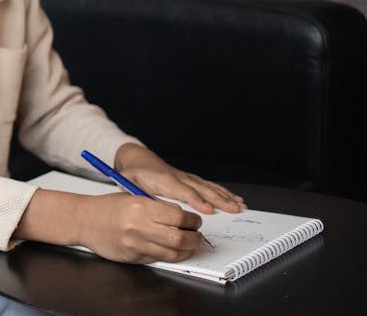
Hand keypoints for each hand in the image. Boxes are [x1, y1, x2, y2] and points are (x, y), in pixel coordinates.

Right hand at [75, 191, 205, 263]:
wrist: (84, 220)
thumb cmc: (107, 207)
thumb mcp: (133, 197)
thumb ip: (157, 206)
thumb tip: (182, 216)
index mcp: (140, 207)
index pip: (179, 217)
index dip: (193, 221)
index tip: (195, 221)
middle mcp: (139, 226)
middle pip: (180, 238)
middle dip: (195, 238)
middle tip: (197, 235)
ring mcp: (136, 244)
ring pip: (173, 253)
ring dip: (186, 250)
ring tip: (188, 244)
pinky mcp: (133, 257)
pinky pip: (159, 259)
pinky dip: (169, 255)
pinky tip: (170, 249)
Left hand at [114, 144, 245, 213]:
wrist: (136, 158)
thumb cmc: (132, 173)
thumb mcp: (129, 183)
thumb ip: (140, 195)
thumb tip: (155, 208)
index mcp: (163, 180)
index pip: (182, 191)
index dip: (196, 200)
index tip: (208, 210)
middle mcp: (178, 177)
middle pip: (201, 189)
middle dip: (219, 200)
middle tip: (234, 210)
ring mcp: (186, 178)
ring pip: (209, 187)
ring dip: (225, 197)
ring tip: (240, 206)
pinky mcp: (190, 179)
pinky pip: (209, 186)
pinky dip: (224, 192)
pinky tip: (235, 198)